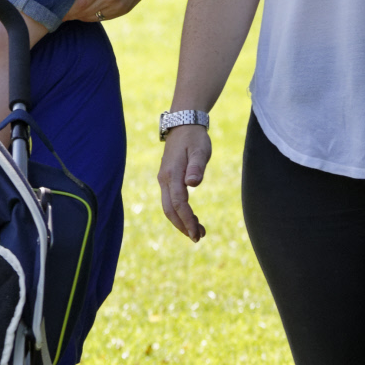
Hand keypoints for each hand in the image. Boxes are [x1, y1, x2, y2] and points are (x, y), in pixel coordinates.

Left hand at [63, 0, 165, 22]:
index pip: (79, 3)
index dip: (65, 8)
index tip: (52, 6)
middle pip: (83, 11)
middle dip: (68, 12)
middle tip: (54, 9)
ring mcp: (120, 3)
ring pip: (93, 16)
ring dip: (79, 14)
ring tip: (65, 10)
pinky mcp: (126, 7)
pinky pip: (104, 17)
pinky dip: (92, 15)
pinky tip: (83, 10)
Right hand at [159, 127, 209, 241]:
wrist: (183, 125)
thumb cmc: (194, 138)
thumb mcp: (200, 150)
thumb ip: (197, 167)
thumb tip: (193, 184)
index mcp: (172, 174)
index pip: (178, 203)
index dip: (187, 219)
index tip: (197, 232)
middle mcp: (164, 179)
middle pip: (169, 209)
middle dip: (182, 226)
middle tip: (198, 238)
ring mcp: (164, 180)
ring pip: (168, 207)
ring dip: (181, 221)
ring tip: (198, 232)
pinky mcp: (167, 179)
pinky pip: (170, 201)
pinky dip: (179, 213)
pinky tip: (191, 218)